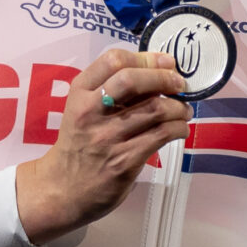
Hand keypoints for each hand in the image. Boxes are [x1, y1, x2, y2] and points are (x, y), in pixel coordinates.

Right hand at [14, 50, 192, 244]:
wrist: (61, 190)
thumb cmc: (80, 144)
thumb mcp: (84, 110)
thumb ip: (112, 92)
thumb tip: (159, 72)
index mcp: (79, 94)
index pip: (112, 60)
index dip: (147, 57)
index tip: (167, 61)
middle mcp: (89, 112)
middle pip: (132, 80)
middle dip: (165, 77)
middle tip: (181, 83)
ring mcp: (106, 138)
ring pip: (154, 109)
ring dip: (179, 107)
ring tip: (184, 110)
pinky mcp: (123, 161)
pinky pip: (161, 136)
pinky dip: (179, 128)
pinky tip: (180, 129)